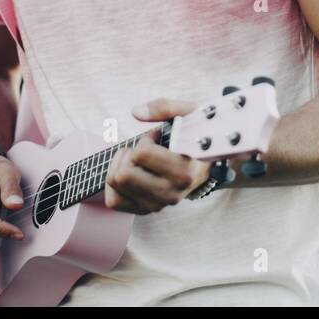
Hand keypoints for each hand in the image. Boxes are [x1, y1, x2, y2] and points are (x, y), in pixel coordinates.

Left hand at [104, 98, 212, 214]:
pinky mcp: (146, 210)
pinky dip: (113, 184)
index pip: (142, 155)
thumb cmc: (195, 136)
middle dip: (129, 154)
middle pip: (123, 175)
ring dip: (121, 166)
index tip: (158, 138)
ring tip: (138, 161)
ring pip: (115, 184)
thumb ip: (165, 107)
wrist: (205, 164)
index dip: (146, 140)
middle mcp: (171, 194)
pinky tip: (128, 171)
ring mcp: (158, 205)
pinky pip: (113, 201)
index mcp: (184, 173)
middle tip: (144, 150)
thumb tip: (135, 112)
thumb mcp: (189, 114)